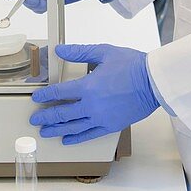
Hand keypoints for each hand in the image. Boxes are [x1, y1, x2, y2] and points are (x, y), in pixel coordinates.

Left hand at [29, 43, 158, 144]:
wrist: (154, 82)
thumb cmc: (133, 66)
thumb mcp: (104, 52)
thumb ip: (79, 52)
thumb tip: (60, 50)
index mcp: (88, 86)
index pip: (59, 93)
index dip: (45, 96)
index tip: (37, 98)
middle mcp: (92, 105)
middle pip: (62, 114)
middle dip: (46, 117)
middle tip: (35, 120)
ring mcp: (101, 118)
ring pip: (73, 127)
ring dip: (56, 130)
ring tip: (45, 132)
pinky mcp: (111, 125)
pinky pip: (90, 135)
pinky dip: (77, 138)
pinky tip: (67, 140)